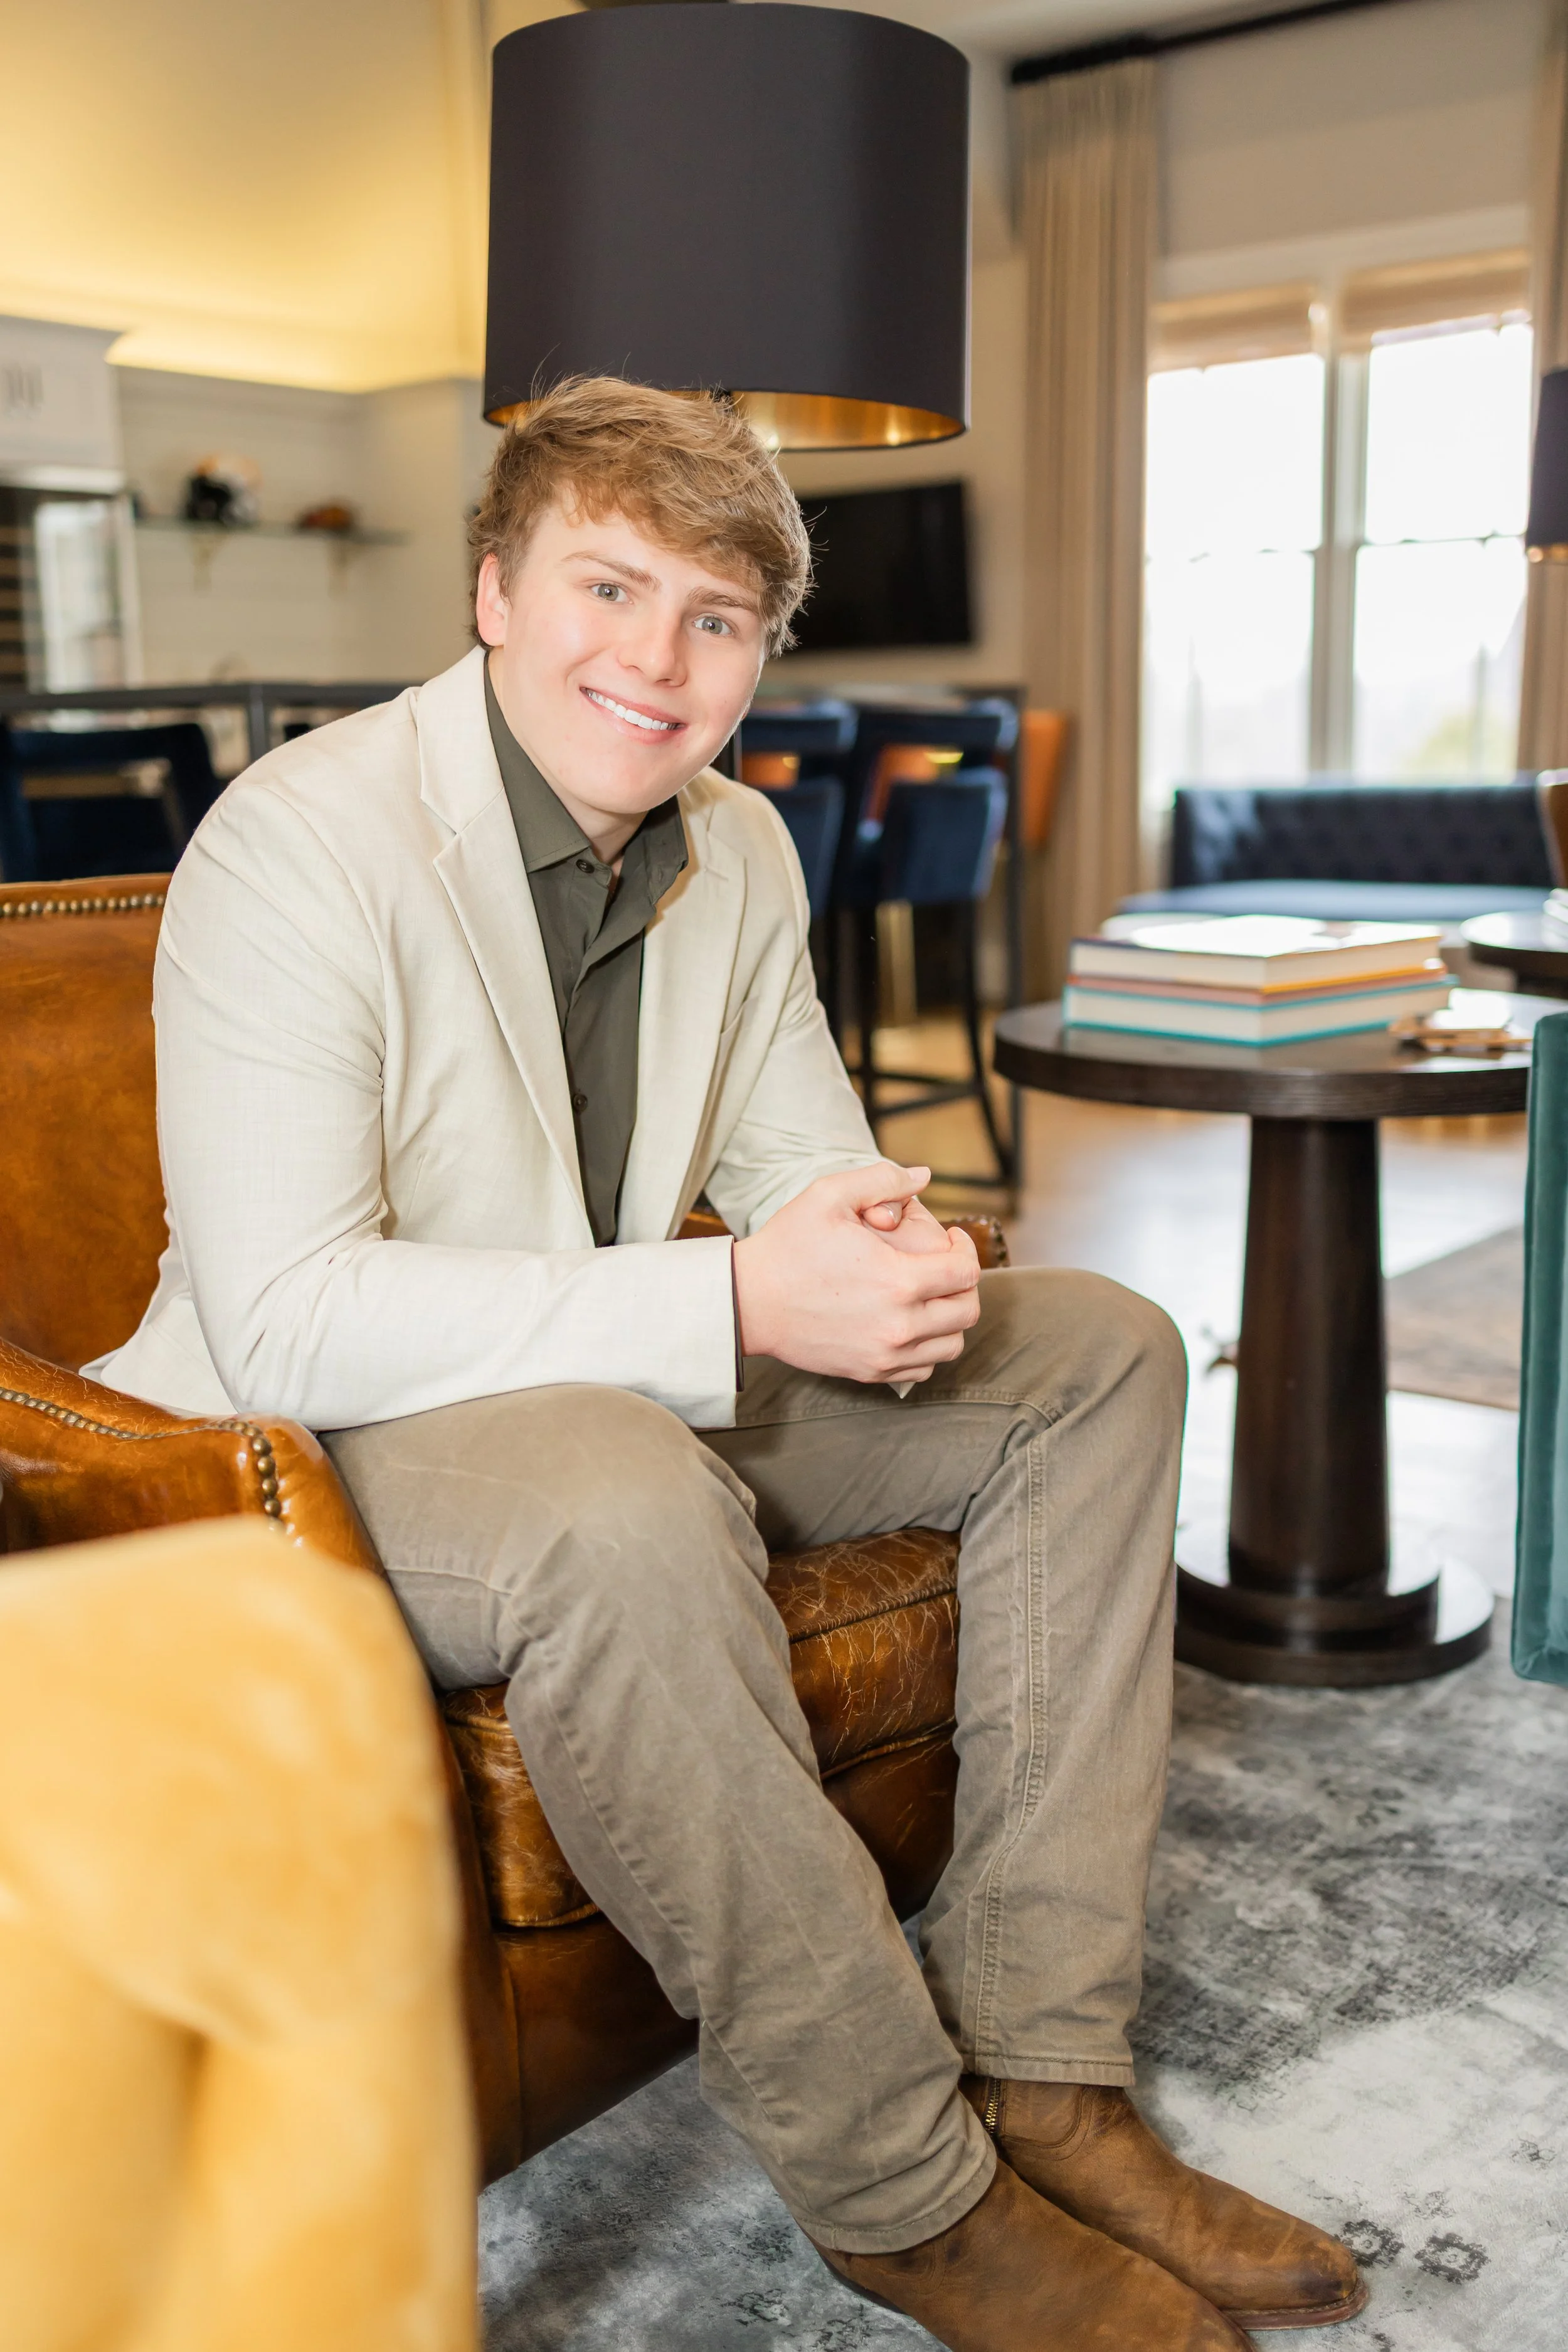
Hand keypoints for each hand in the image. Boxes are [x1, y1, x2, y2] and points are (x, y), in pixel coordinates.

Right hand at [733, 1161, 980, 1384]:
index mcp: (898, 1280)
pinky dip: (928, 1347)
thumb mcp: (829, 1195)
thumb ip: (883, 1179)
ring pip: (951, 1345)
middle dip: (965, 1283)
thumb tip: (924, 1175)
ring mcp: (885, 1354)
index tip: (951, 1238)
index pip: (965, 1272)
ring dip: (950, 1317)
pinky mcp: (870, 1372)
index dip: (966, 1248)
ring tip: (931, 1294)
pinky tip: (911, 1322)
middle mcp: (899, 1324)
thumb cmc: (788, 1245)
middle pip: (966, 1310)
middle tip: (945, 1265)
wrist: (748, 1302)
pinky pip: (924, 1368)